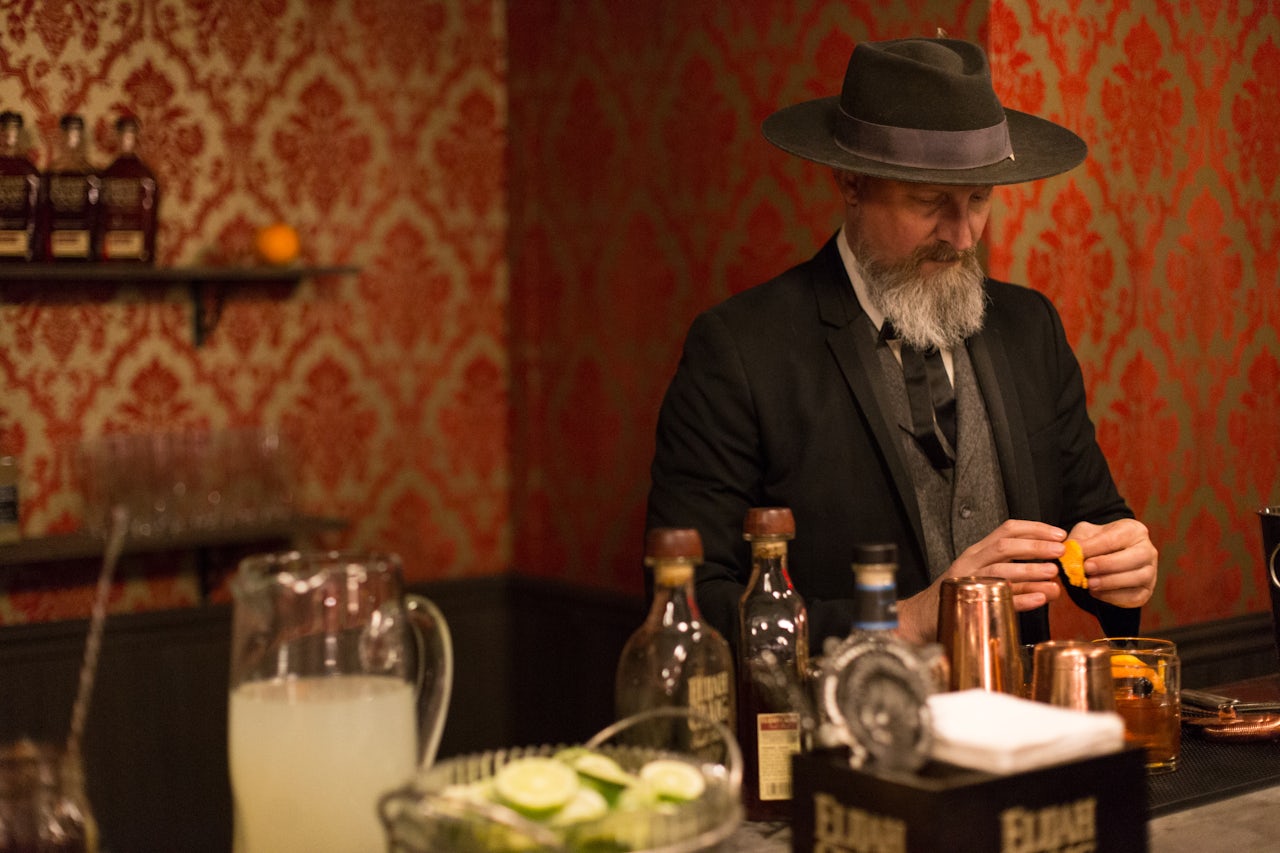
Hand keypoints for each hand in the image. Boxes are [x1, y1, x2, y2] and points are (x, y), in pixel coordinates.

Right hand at [897, 519, 1067, 643]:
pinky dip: (1020, 599)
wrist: (924, 616)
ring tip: (1052, 575)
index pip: (1007, 530)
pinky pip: (996, 598)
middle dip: (1035, 546)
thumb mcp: (984, 574)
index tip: (1059, 535)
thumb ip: (1013, 572)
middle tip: (1060, 552)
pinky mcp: (964, 601)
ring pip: (1000, 570)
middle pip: (1004, 546)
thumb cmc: (960, 594)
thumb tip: (1052, 577)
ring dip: (1029, 570)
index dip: (1035, 529)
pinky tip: (1039, 599)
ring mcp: (966, 581)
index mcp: (977, 551)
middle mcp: (971, 561)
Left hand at [1066, 518, 1157, 608]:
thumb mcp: (1085, 534)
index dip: (1095, 547)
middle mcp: (1147, 550)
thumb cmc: (1095, 543)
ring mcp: (1150, 572)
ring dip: (1111, 582)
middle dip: (1108, 564)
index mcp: (1133, 531)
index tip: (1077, 553)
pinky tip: (1096, 593)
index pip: (1115, 538)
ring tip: (1089, 583)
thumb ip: (1078, 541)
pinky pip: (1134, 596)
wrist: (1103, 560)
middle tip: (1087, 568)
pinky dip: (1114, 596)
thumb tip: (1069, 551)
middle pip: (1134, 557)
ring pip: (1137, 578)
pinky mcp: (1146, 591)